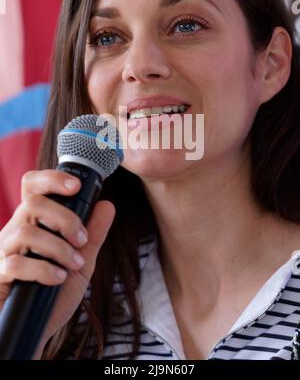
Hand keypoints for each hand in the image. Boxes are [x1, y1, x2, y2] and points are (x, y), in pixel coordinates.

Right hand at [0, 169, 114, 350]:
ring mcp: (4, 252)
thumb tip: (107, 205)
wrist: (34, 330)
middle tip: (82, 239)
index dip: (52, 179)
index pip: (33, 186)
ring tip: (73, 265)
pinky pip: (16, 263)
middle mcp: (16, 231)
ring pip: (27, 232)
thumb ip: (93, 235)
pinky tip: (58, 279)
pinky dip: (44, 270)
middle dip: (65, 218)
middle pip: (34, 203)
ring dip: (58, 248)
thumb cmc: (54, 293)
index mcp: (34, 222)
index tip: (76, 186)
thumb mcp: (81, 262)